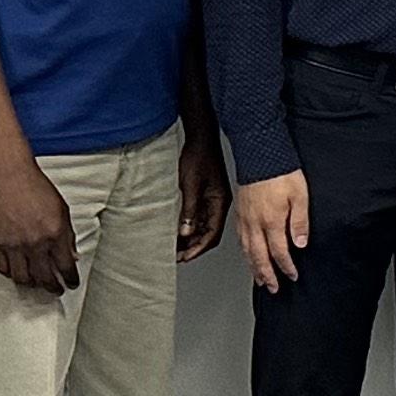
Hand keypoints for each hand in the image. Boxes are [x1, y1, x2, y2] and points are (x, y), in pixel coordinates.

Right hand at [0, 154, 78, 293]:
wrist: (12, 177)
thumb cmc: (38, 189)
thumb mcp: (63, 210)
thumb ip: (68, 235)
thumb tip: (72, 256)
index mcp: (55, 234)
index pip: (65, 266)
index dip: (70, 279)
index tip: (71, 284)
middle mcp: (35, 242)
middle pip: (44, 278)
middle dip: (53, 288)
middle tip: (56, 291)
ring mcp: (14, 244)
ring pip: (22, 278)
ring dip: (32, 284)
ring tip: (37, 284)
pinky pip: (3, 268)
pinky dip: (11, 274)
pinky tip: (18, 272)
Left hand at [174, 132, 231, 260]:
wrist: (201, 137)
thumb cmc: (199, 156)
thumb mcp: (190, 185)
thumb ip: (189, 210)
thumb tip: (185, 232)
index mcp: (220, 202)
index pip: (212, 234)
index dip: (198, 248)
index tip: (185, 257)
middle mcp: (218, 203)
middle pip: (209, 233)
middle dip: (194, 246)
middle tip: (177, 256)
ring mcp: (213, 199)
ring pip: (204, 226)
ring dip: (191, 238)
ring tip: (175, 246)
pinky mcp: (206, 194)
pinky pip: (200, 216)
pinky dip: (190, 226)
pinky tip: (179, 229)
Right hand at [234, 169, 312, 292]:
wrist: (260, 155)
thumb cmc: (282, 172)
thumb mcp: (300, 195)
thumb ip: (300, 222)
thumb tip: (300, 245)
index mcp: (272, 221)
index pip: (279, 252)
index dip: (286, 267)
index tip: (292, 275)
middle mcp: (255, 224)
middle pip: (260, 257)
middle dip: (268, 275)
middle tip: (274, 288)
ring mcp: (245, 220)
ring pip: (247, 251)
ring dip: (254, 268)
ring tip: (261, 280)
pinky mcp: (240, 214)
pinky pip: (240, 240)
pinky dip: (244, 253)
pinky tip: (248, 256)